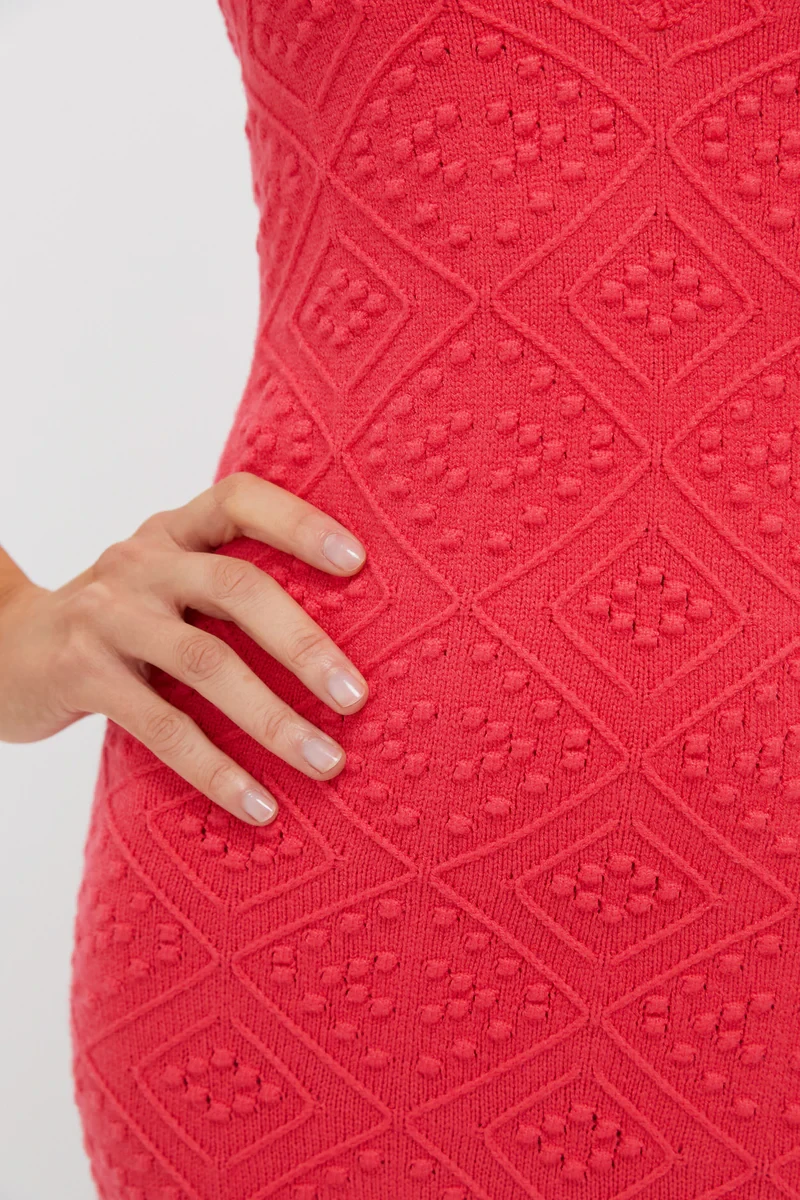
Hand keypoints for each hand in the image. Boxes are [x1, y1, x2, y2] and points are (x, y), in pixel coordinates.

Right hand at [0, 472, 369, 824]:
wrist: (3, 650)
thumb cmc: (117, 623)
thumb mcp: (161, 584)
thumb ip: (222, 589)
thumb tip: (337, 646)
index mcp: (172, 532)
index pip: (239, 499)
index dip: (299, 522)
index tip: (358, 561)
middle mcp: (141, 562)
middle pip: (237, 587)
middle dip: (304, 645)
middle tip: (356, 697)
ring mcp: (108, 615)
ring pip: (206, 662)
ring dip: (273, 719)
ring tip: (326, 762)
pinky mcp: (83, 674)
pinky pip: (162, 726)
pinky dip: (217, 769)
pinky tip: (257, 805)